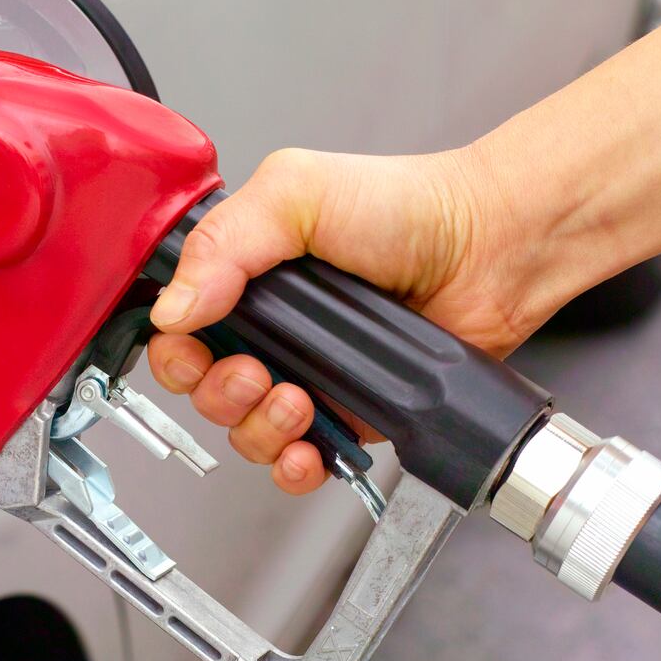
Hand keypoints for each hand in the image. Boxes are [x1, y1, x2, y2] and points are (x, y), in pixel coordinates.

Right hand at [146, 145, 540, 494]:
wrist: (487, 247)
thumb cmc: (406, 206)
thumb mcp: (296, 193)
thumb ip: (223, 243)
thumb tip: (173, 308)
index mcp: (246, 274)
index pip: (180, 328)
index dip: (176, 349)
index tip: (194, 348)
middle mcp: (274, 328)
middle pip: (205, 389)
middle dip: (220, 392)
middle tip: (256, 372)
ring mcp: (310, 374)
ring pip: (246, 430)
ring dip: (259, 428)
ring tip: (297, 399)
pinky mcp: (350, 413)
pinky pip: (300, 461)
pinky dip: (293, 467)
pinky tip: (306, 449)